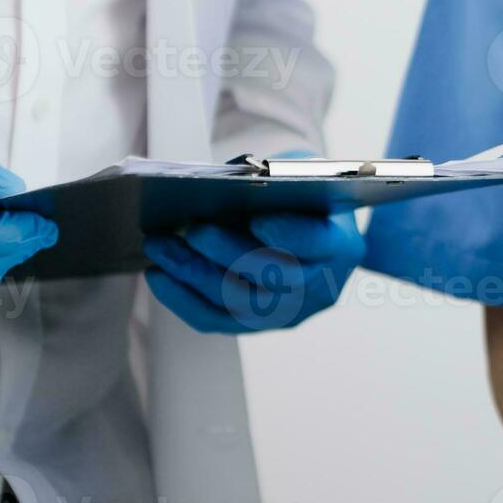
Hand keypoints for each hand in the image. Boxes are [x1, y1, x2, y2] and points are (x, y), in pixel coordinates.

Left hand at [143, 152, 364, 333]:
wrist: (311, 227)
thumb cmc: (300, 196)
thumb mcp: (299, 176)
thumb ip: (273, 180)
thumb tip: (222, 183)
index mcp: (341, 243)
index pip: (317, 243)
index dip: (288, 234)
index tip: (258, 219)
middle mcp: (322, 285)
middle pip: (274, 276)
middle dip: (229, 253)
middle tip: (193, 230)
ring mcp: (293, 311)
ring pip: (240, 302)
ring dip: (194, 274)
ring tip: (161, 247)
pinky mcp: (261, 325)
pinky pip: (218, 321)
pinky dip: (183, 300)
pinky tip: (161, 276)